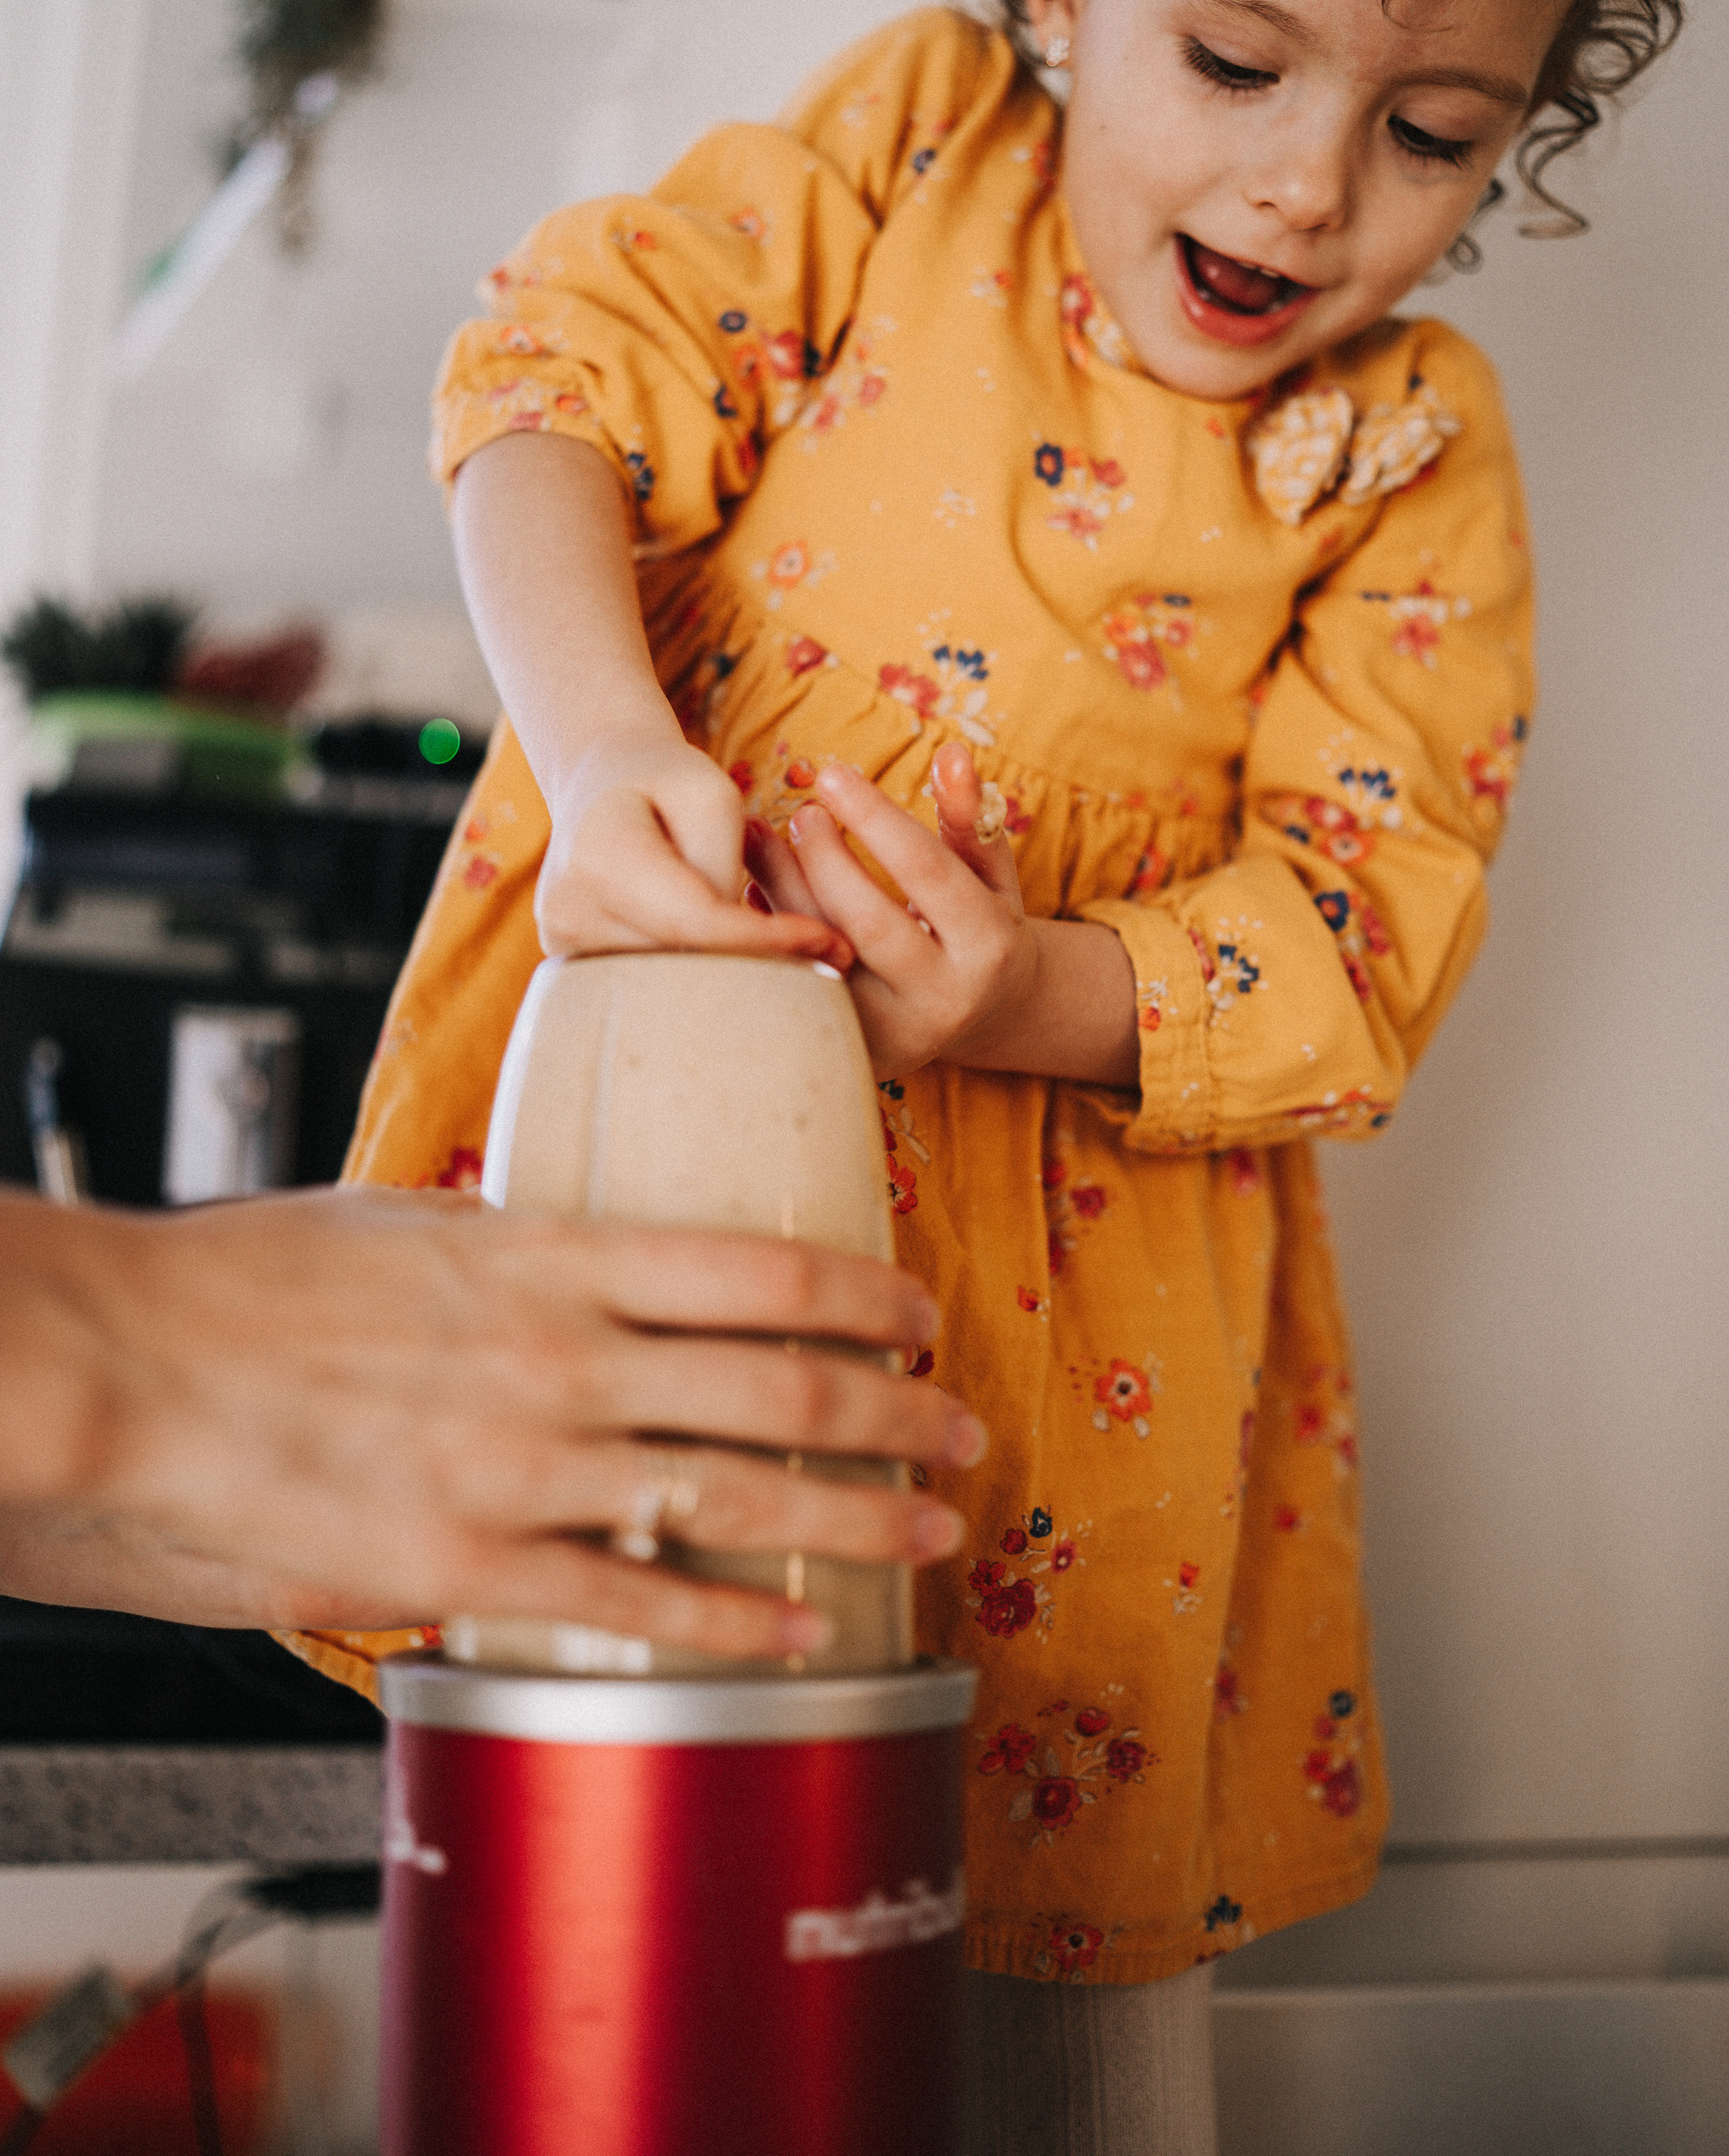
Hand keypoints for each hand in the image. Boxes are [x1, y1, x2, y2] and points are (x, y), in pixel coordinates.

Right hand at [0, 1188, 983, 1661]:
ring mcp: (528, 1464)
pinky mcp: (472, 1567)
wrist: (129, 1369)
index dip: (860, 1295)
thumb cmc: (246, 1286)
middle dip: (896, 1409)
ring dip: (858, 1512)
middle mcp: (566, 1355)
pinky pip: (639, 1605)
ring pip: (741, 1491)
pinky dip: (738, 1621)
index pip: (757, 1266)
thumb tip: (573, 1270)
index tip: (916, 1314)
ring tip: (931, 1525)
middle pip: (785, 1382)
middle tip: (960, 1428)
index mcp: (550, 1255)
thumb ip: (505, 1256)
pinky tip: (802, 1631)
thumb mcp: (402, 1230)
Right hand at [538, 727, 852, 968]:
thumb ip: (727, 861)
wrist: (600, 789)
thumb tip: (738, 942)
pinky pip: (655, 988)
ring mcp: (564, 947)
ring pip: (672, 986)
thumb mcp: (711, 793)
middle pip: (684, 962)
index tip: (833, 942)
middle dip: (764, 967)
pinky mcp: (576, 969)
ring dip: (738, 980)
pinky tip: (747, 966)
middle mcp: (566, 910)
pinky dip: (705, 980)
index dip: (767, 939)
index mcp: (599, 855)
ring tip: (801, 963)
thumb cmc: (668, 780)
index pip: (696, 920)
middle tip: (833, 963)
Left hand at [743, 742, 1032, 1076]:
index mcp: (988, 947)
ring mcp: (894, 1034)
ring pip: (821, 957)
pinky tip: (752, 890)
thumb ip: (968, 817)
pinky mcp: (854, 1051)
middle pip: (865, 922)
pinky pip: (799, 984)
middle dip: (822, 859)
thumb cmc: (982, 924)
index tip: (831, 773)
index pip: (925, 871)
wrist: (985, 1016)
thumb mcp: (988, 872)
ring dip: (780, 892)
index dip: (874, 817)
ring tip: (757, 837)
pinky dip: (770, 935)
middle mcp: (944, 1000)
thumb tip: (953, 753)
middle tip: (801, 813)